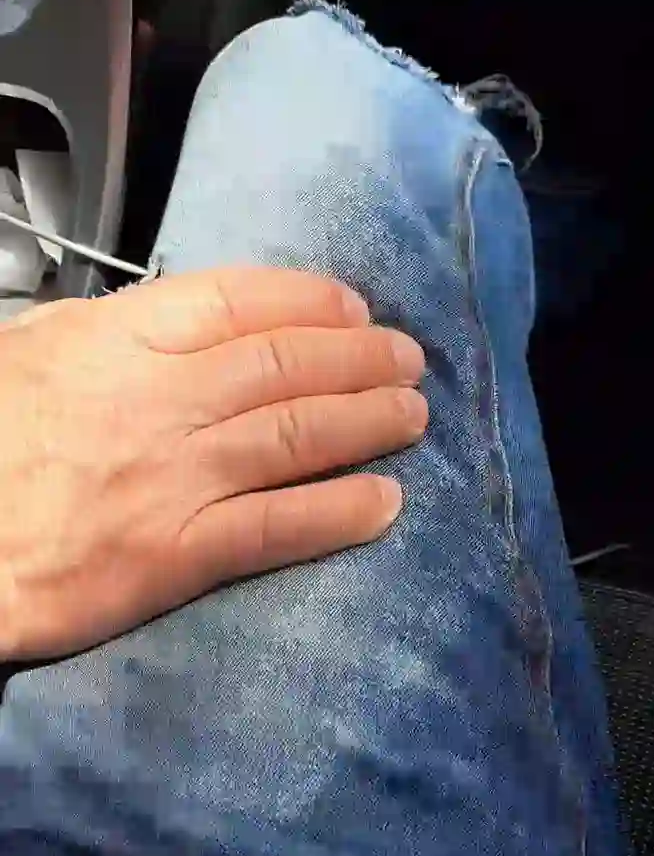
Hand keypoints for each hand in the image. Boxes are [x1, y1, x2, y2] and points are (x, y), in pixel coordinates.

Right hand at [0, 267, 426, 660]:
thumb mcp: (29, 353)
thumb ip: (104, 332)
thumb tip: (167, 321)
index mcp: (119, 341)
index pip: (238, 303)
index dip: (310, 303)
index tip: (354, 310)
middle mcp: (161, 400)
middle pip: (285, 366)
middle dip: (360, 360)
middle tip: (409, 361)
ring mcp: (176, 477)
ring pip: (296, 436)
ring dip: (368, 421)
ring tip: (413, 415)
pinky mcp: (179, 553)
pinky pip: (277, 527)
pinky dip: (339, 512)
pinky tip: (385, 503)